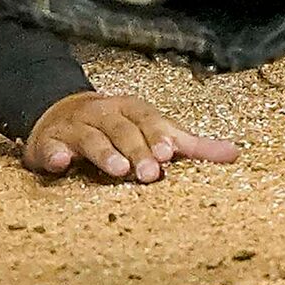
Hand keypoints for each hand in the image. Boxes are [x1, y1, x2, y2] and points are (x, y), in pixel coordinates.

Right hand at [23, 91, 237, 183]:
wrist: (61, 115)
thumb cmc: (119, 129)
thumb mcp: (154, 132)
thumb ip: (191, 146)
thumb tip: (235, 155)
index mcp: (131, 110)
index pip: (147, 120)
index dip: (157, 135)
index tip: (169, 153)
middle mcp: (103, 114)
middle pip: (121, 130)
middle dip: (136, 150)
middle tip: (149, 174)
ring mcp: (75, 128)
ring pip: (91, 138)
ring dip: (104, 153)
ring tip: (118, 170)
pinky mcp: (49, 144)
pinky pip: (51, 149)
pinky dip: (56, 155)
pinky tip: (61, 164)